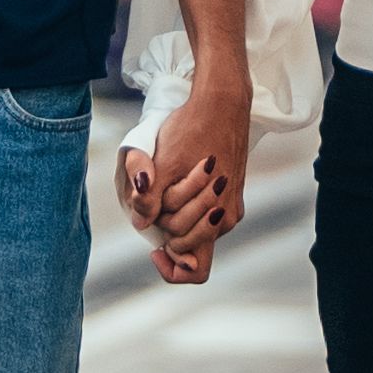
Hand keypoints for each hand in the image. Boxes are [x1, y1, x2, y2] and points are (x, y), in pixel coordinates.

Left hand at [130, 71, 249, 284]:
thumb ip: (151, 198)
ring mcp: (229, 207)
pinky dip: (185, 203)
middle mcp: (226, 219)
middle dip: (166, 227)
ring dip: (175, 213)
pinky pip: (202, 214)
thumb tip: (142, 224)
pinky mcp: (230, 194)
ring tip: (170, 181)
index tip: (154, 247)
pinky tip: (180, 178)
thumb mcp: (165, 161)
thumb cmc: (193, 128)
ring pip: (192, 230)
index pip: (195, 270)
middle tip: (157, 194)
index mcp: (215, 218)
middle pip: (185, 246)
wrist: (221, 102)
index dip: (171, 267)